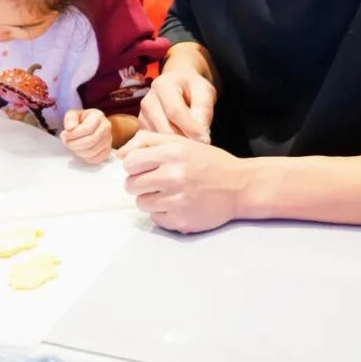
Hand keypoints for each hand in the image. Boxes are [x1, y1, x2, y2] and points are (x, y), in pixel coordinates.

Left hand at [60, 108, 112, 163]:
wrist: (92, 125)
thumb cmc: (82, 120)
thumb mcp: (73, 114)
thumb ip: (70, 118)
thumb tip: (70, 127)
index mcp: (98, 116)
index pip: (87, 129)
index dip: (73, 134)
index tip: (64, 135)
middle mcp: (106, 128)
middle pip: (90, 141)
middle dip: (74, 144)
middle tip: (66, 142)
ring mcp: (108, 140)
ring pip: (91, 152)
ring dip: (78, 151)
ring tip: (72, 145)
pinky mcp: (107, 151)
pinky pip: (94, 159)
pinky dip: (84, 157)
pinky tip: (80, 150)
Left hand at [118, 131, 253, 233]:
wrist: (240, 186)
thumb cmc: (207, 162)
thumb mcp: (181, 142)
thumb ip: (147, 140)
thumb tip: (120, 154)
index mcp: (172, 153)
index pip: (129, 163)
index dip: (135, 166)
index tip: (146, 167)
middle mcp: (173, 176)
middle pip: (131, 185)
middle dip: (141, 183)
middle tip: (158, 181)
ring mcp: (177, 200)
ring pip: (141, 203)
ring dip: (151, 199)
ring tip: (170, 192)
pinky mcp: (181, 220)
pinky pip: (155, 219)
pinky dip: (163, 213)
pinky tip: (179, 204)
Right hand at [137, 68, 215, 141]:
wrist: (178, 85)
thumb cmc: (193, 88)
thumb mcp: (205, 91)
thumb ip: (204, 109)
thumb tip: (201, 135)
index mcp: (162, 86)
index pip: (175, 111)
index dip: (191, 128)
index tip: (206, 139)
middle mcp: (148, 101)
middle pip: (166, 129)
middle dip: (185, 139)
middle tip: (201, 144)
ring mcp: (142, 116)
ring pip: (160, 140)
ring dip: (178, 145)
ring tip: (192, 142)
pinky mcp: (142, 129)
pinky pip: (156, 144)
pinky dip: (169, 147)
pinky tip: (181, 143)